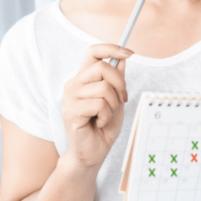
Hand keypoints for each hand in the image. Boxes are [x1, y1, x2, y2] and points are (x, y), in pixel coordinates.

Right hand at [61, 44, 132, 170]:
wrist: (94, 152)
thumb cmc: (103, 126)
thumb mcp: (116, 99)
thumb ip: (117, 80)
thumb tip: (122, 58)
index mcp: (84, 78)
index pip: (94, 51)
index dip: (112, 48)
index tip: (130, 53)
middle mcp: (74, 84)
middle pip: (103, 67)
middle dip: (120, 84)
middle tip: (121, 100)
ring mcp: (70, 97)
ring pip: (104, 88)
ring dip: (113, 105)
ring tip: (106, 116)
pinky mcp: (71, 112)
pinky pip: (99, 105)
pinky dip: (106, 116)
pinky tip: (98, 123)